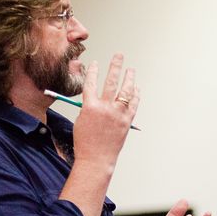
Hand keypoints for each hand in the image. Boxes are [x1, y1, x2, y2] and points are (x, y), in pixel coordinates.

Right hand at [73, 53, 138, 170]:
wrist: (96, 159)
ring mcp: (118, 113)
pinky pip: (133, 103)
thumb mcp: (80, 121)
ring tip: (131, 69)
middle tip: (119, 56)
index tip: (95, 63)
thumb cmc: (85, 142)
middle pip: (111, 81)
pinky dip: (135, 94)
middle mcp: (105, 108)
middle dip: (115, 66)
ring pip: (126, 90)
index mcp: (89, 107)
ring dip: (129, 78)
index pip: (91, 83)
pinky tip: (136, 88)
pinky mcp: (127, 120)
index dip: (94, 71)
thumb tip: (96, 97)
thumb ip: (88, 107)